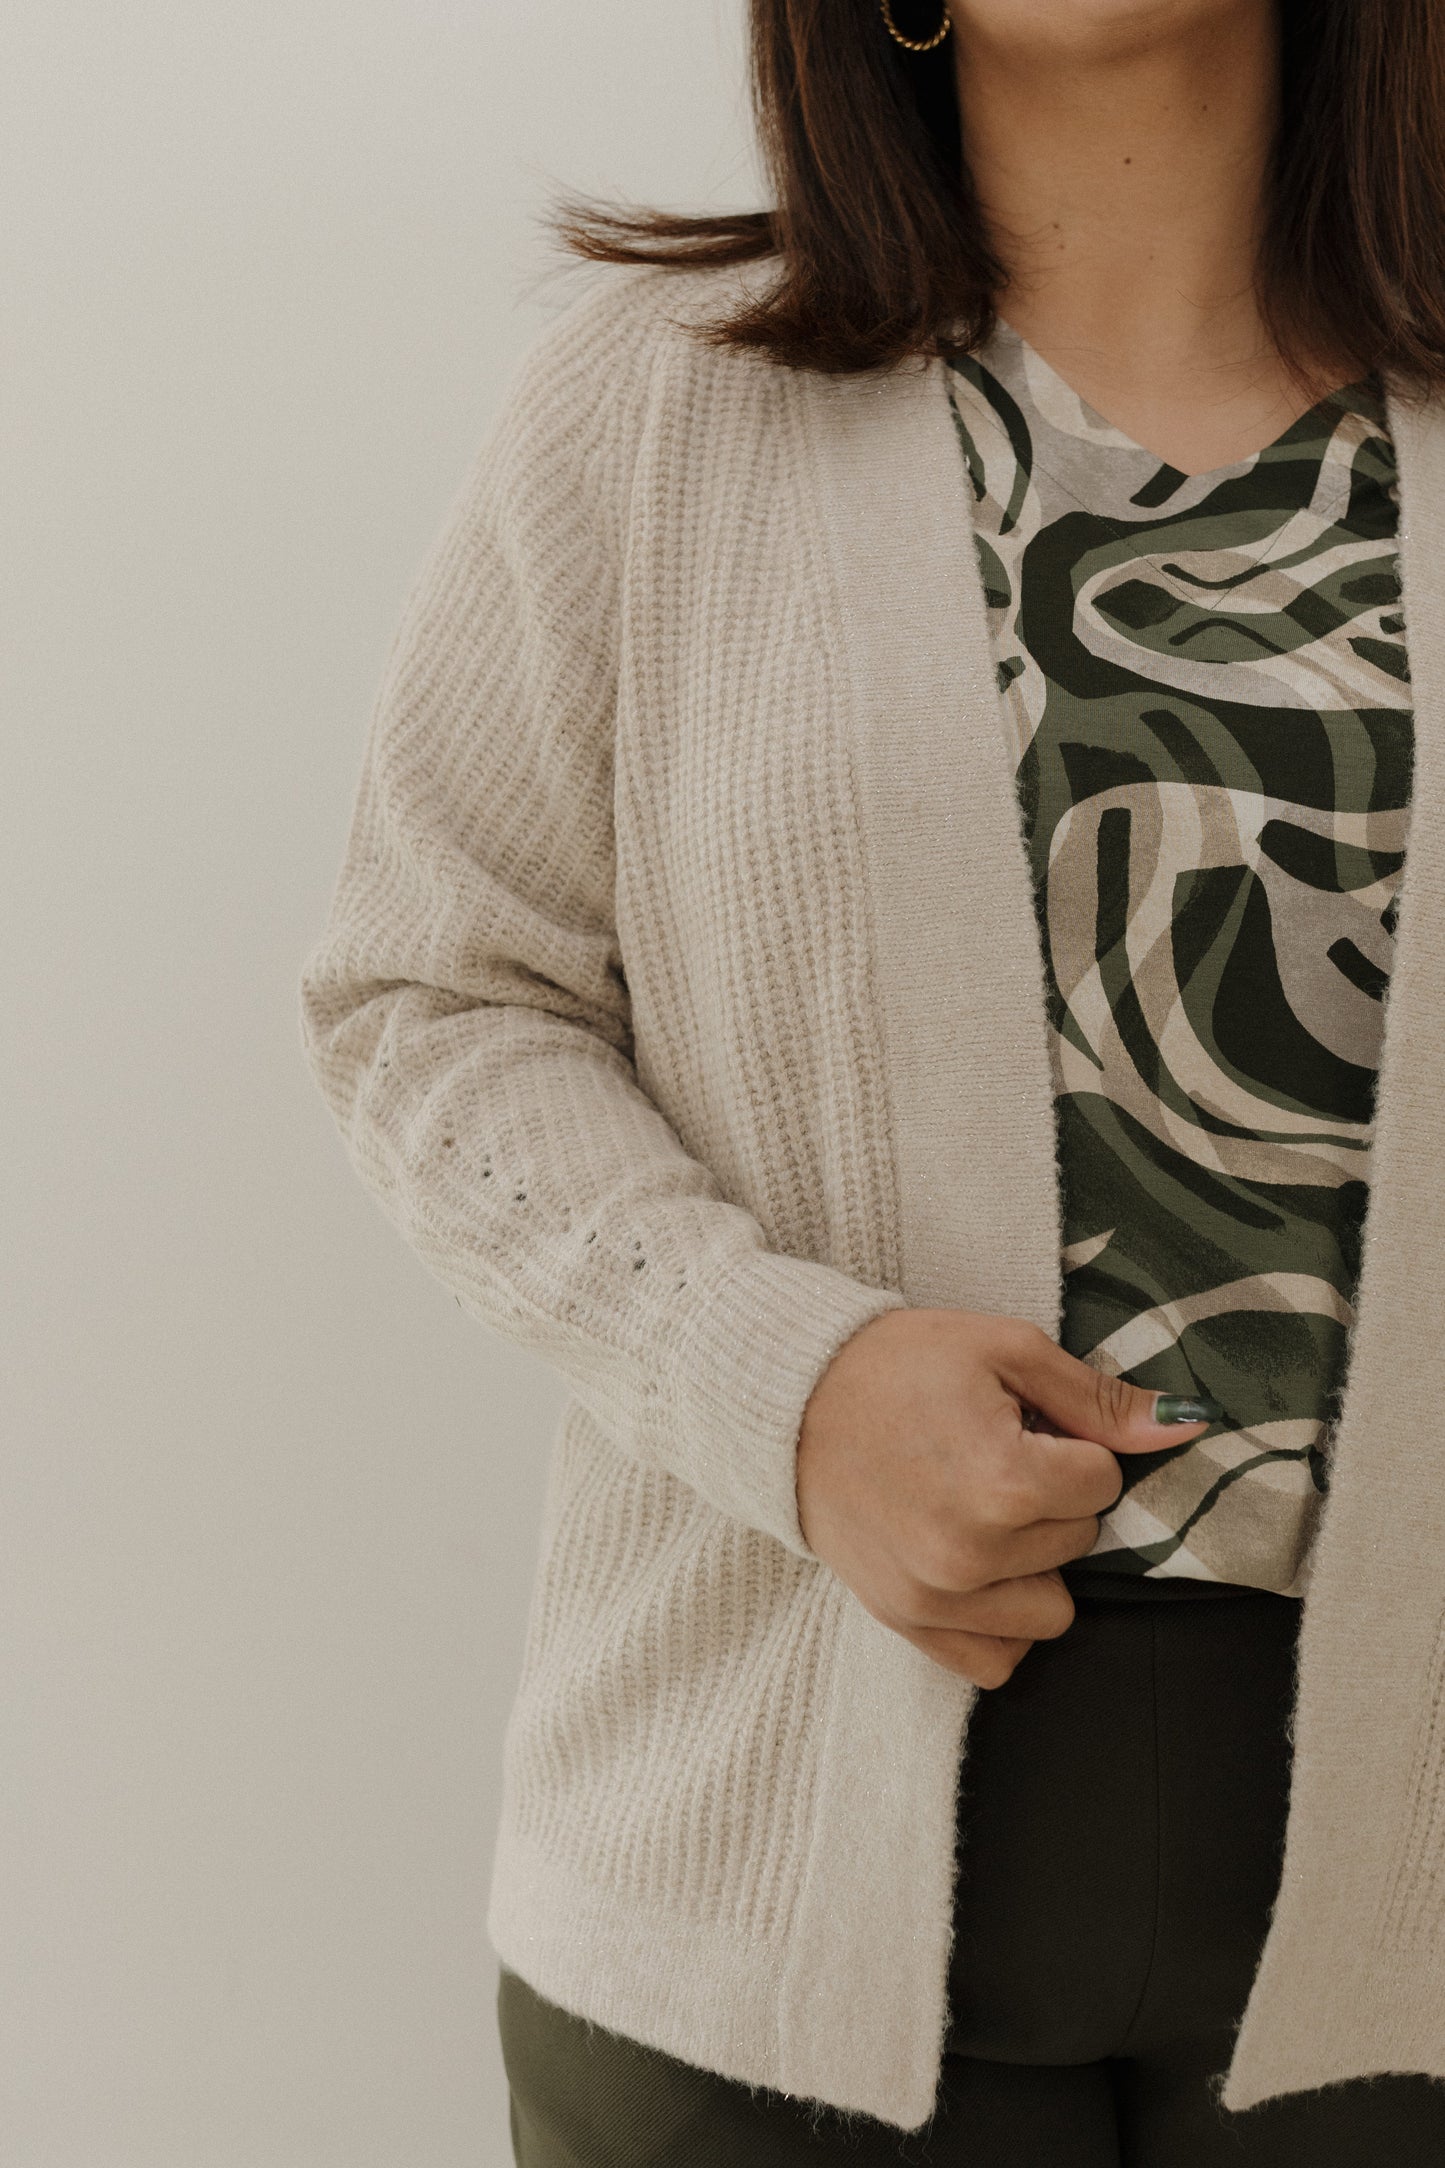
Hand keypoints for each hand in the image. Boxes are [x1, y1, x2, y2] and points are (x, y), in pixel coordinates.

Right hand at [795, 1307, 1219, 1689]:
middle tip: (987, 1456)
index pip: (1103, 1484)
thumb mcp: (1004, 1351)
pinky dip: (998, 1620)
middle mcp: (971, 1555)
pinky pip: (998, 1661)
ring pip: (1053, 1610)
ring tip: (978, 1511)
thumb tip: (1188, 1424)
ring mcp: (936, 1599)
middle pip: (1080, 1543)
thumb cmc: (898, 1364)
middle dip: (1051, 1499)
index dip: (1070, 1446)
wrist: (787, 1401)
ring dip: (1031, 1564)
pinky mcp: (907, 1624)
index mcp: (1003, 1483)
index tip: (1019, 1426)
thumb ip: (1098, 1400)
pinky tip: (972, 1565)